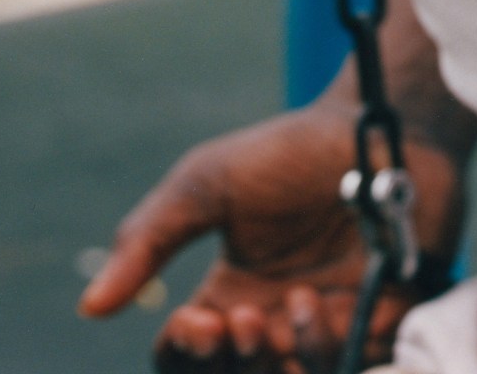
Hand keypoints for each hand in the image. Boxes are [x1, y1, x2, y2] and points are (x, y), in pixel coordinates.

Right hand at [78, 98, 466, 371]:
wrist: (374, 126)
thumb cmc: (288, 151)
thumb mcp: (208, 183)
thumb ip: (150, 238)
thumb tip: (90, 309)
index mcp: (229, 301)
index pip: (188, 362)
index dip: (186, 356)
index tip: (196, 320)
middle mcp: (277, 324)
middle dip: (238, 365)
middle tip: (244, 320)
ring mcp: (331, 328)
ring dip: (289, 359)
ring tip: (297, 304)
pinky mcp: (385, 322)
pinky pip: (362, 366)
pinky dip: (341, 352)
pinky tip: (332, 305)